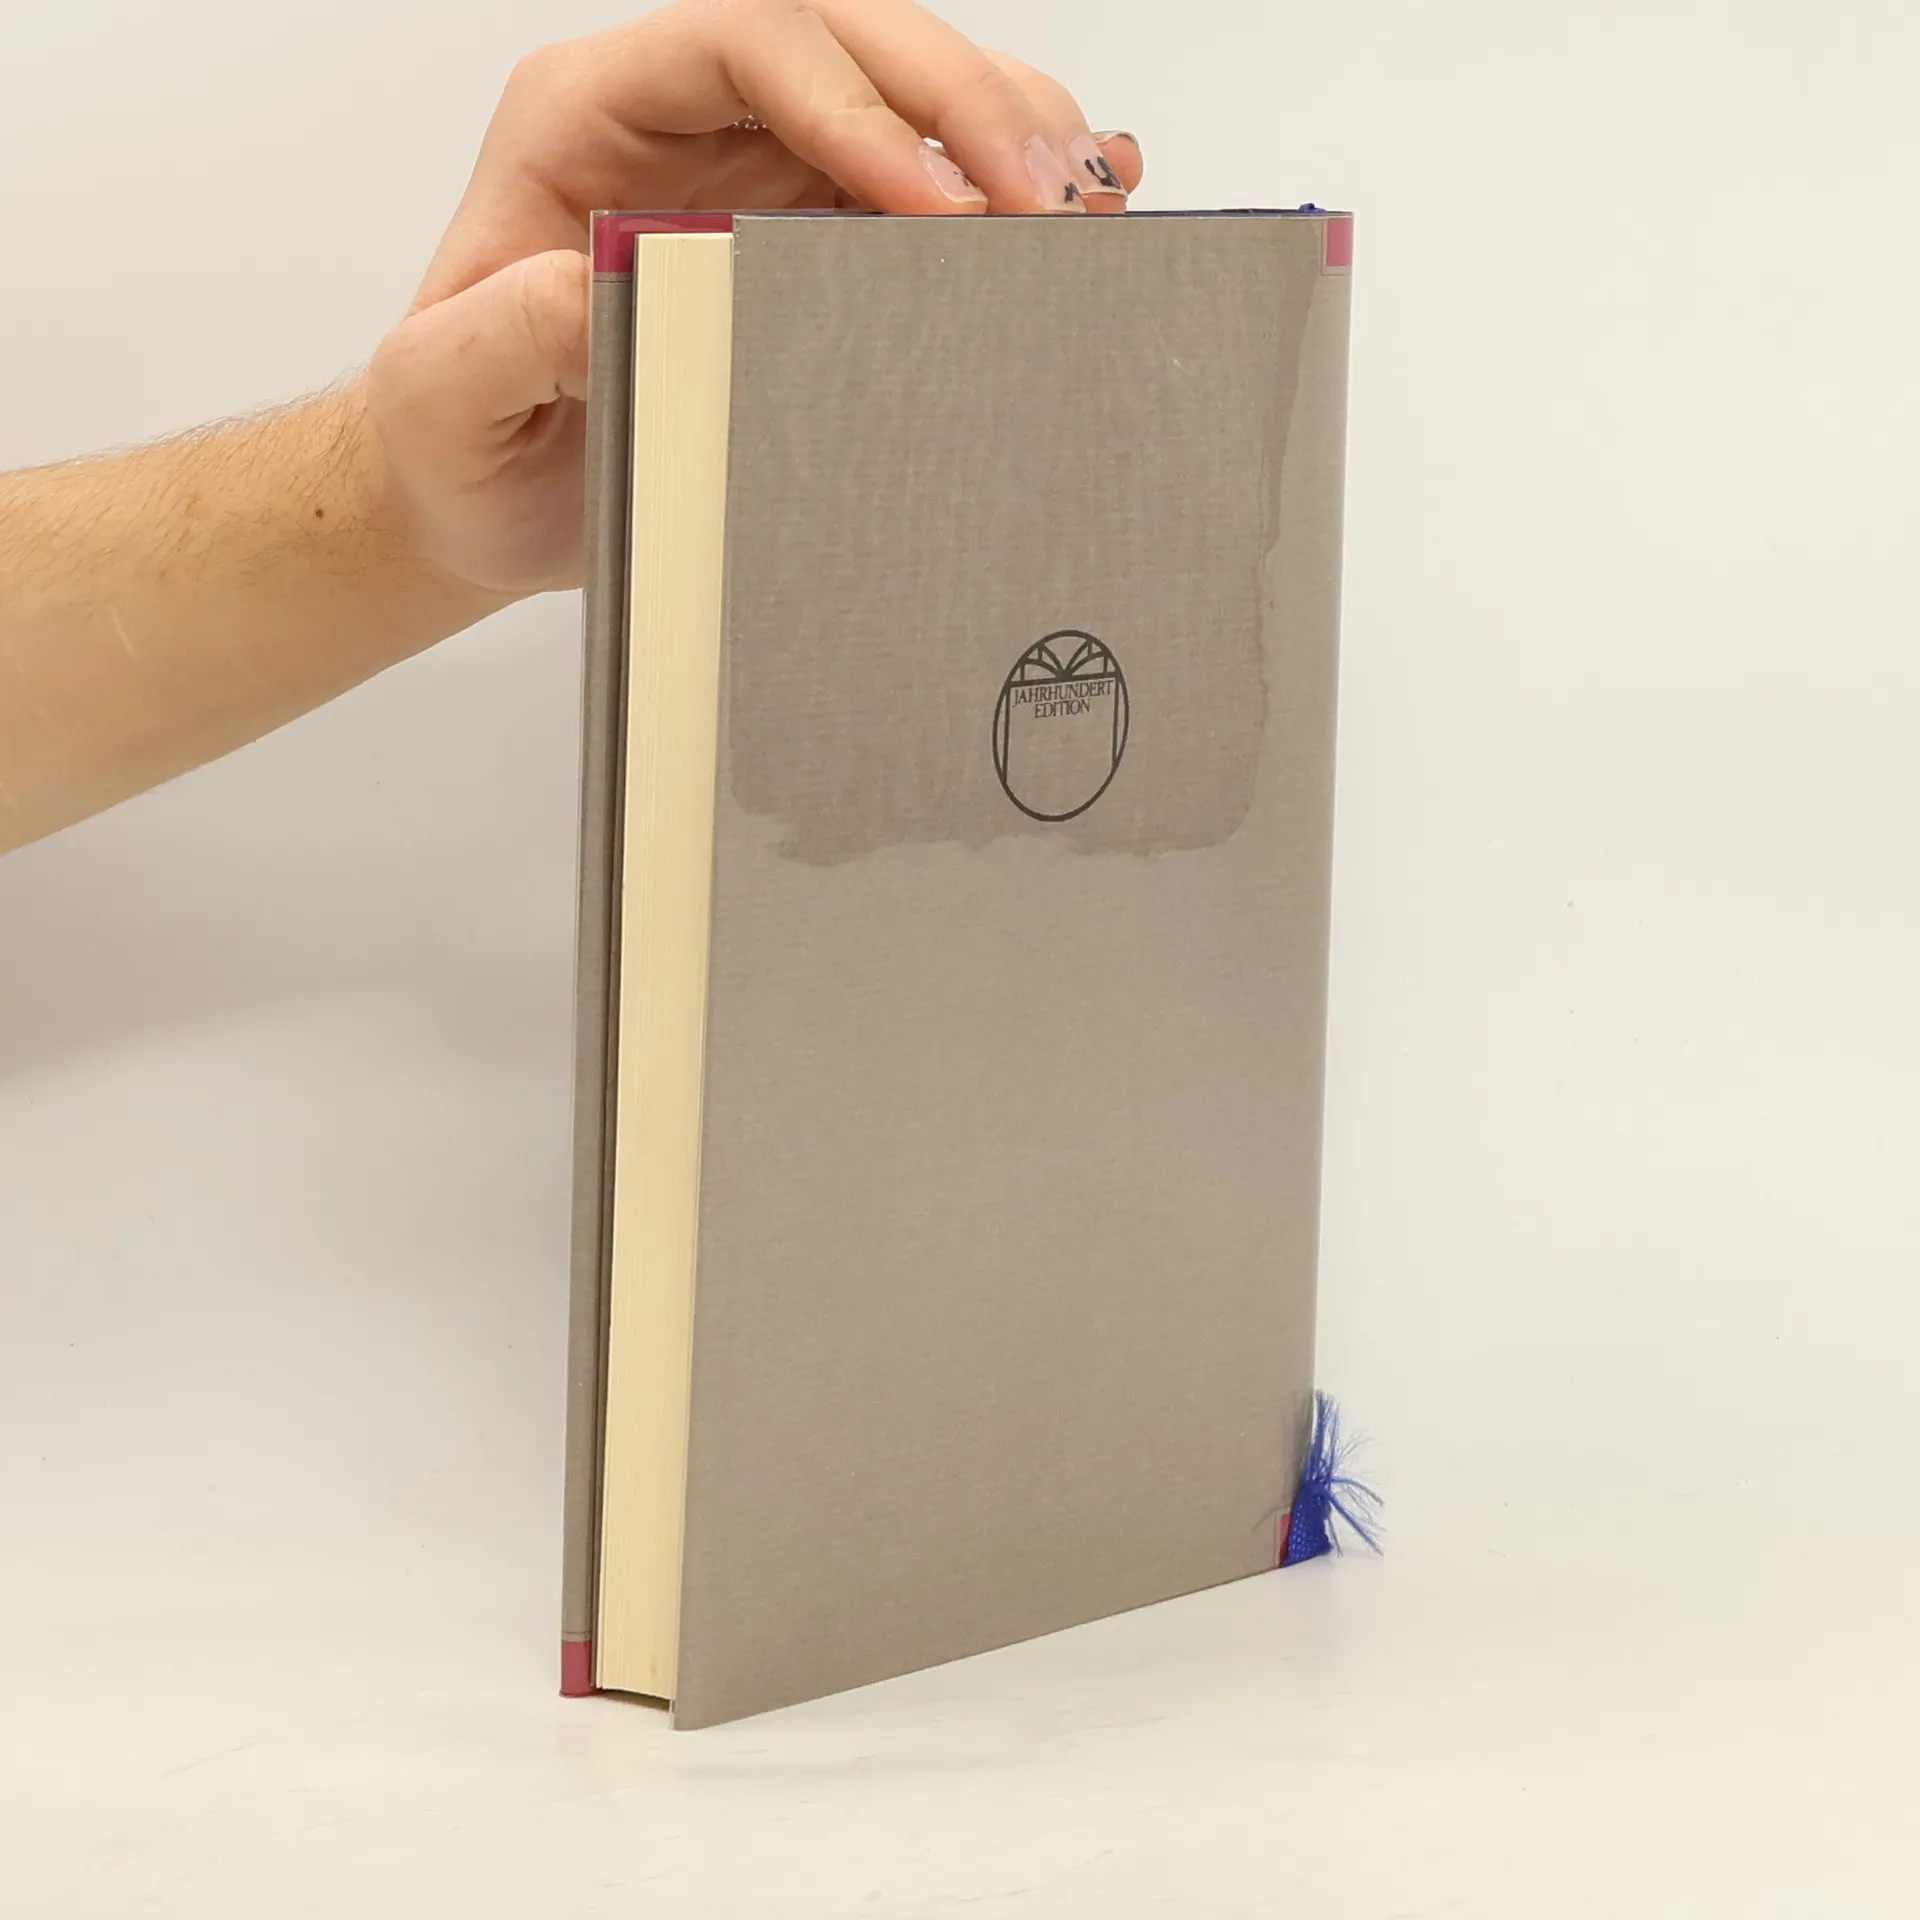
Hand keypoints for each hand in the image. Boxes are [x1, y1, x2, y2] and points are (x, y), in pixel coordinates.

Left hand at [362, 0, 1142, 597]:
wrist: (481, 495)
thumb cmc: (456, 436)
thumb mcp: (444, 390)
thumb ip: (508, 330)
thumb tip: (613, 273)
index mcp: (593, 113)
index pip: (746, 43)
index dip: (854, 102)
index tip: (932, 205)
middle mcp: (691, 121)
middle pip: (854, 42)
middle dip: (964, 108)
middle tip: (1050, 204)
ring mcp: (761, 170)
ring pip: (910, 97)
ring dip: (1009, 134)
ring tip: (1088, 206)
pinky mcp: (816, 239)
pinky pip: (927, 181)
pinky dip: (1007, 185)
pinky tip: (1083, 202)